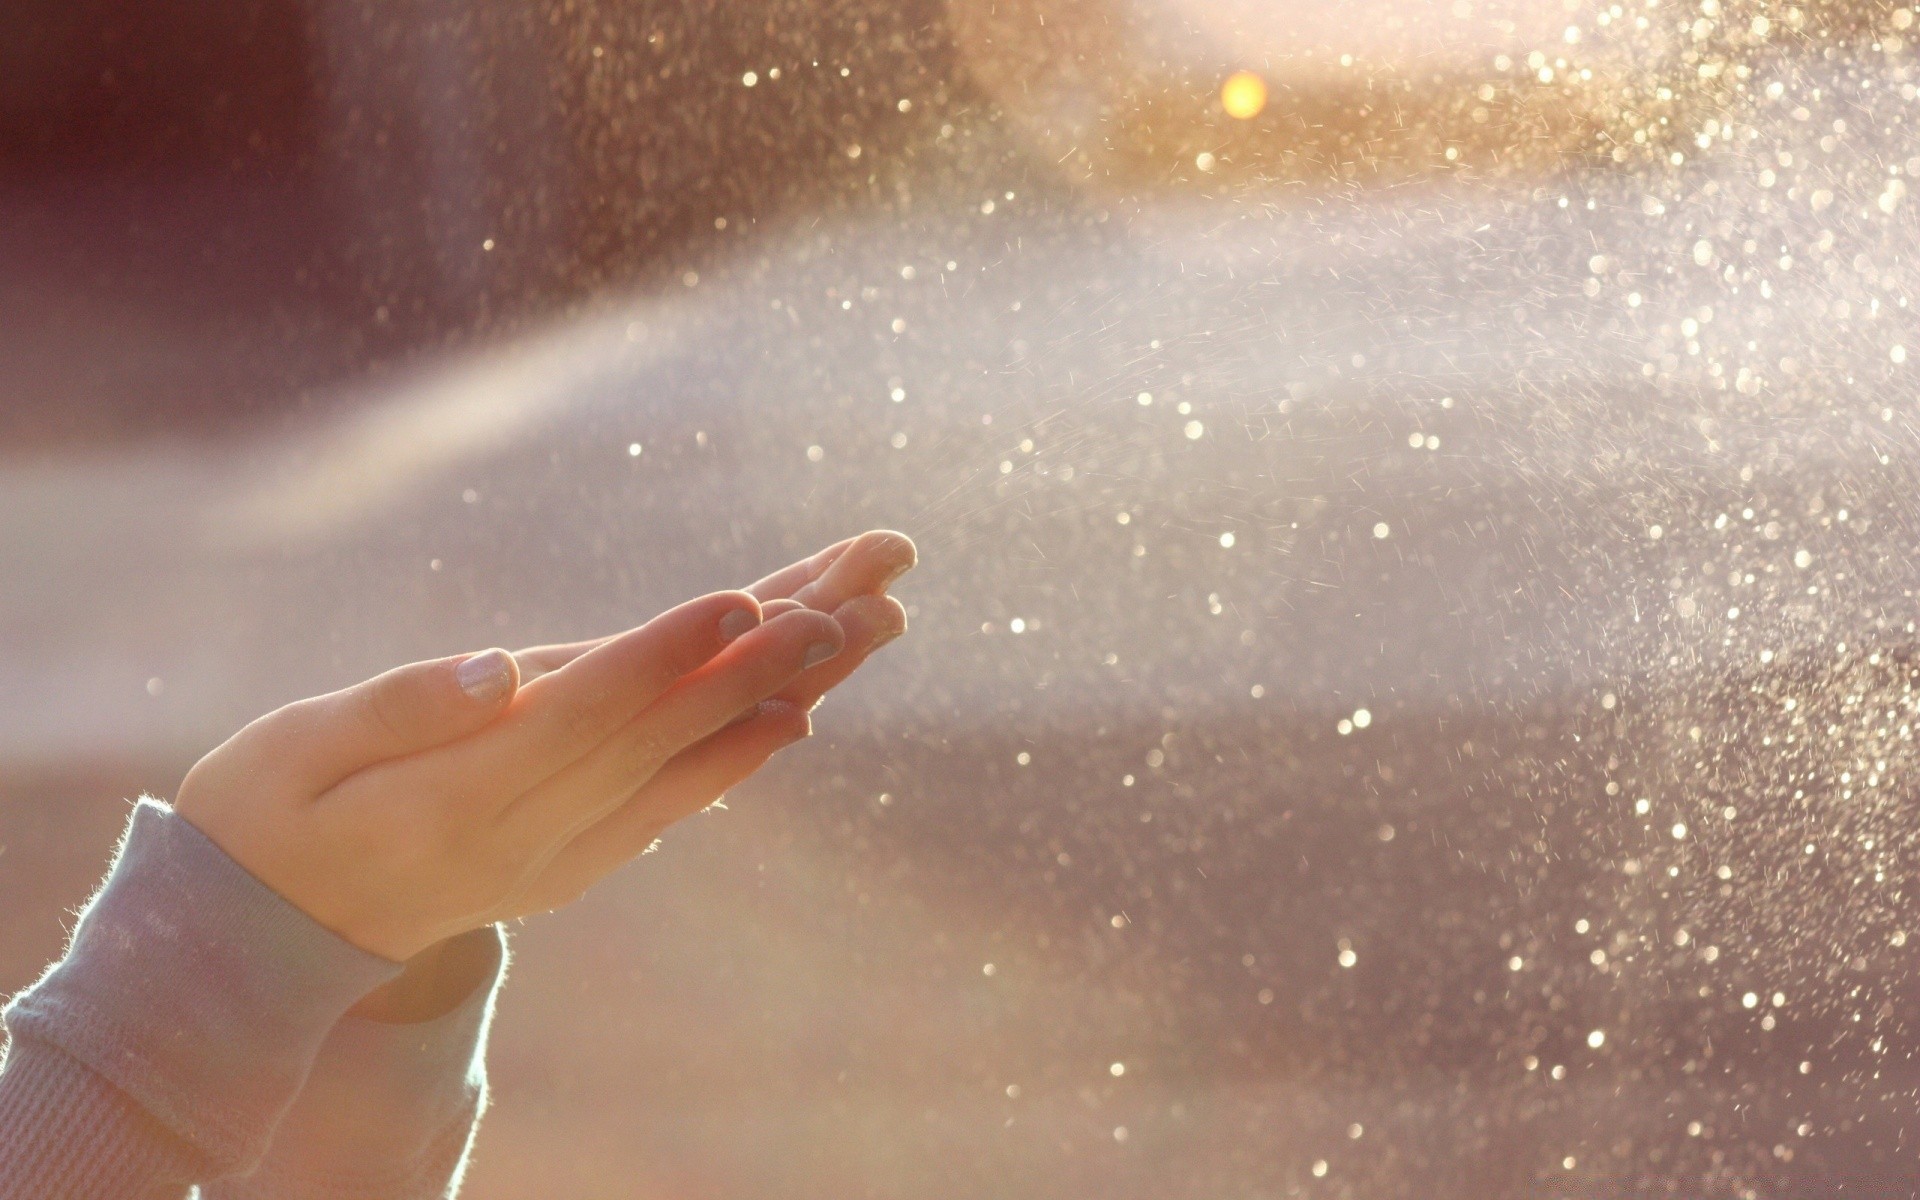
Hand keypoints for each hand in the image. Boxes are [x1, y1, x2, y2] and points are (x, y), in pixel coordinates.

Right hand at [175, 532, 915, 965]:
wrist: (271, 939)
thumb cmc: (267, 817)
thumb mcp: (296, 754)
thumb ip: (402, 710)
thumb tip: (501, 670)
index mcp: (464, 797)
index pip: (586, 715)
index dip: (669, 656)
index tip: (750, 599)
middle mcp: (537, 833)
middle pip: (673, 732)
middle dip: (777, 657)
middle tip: (872, 594)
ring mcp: (567, 851)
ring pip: (696, 759)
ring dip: (792, 688)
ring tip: (877, 618)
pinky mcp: (579, 852)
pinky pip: (675, 795)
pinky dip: (743, 748)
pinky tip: (805, 706)